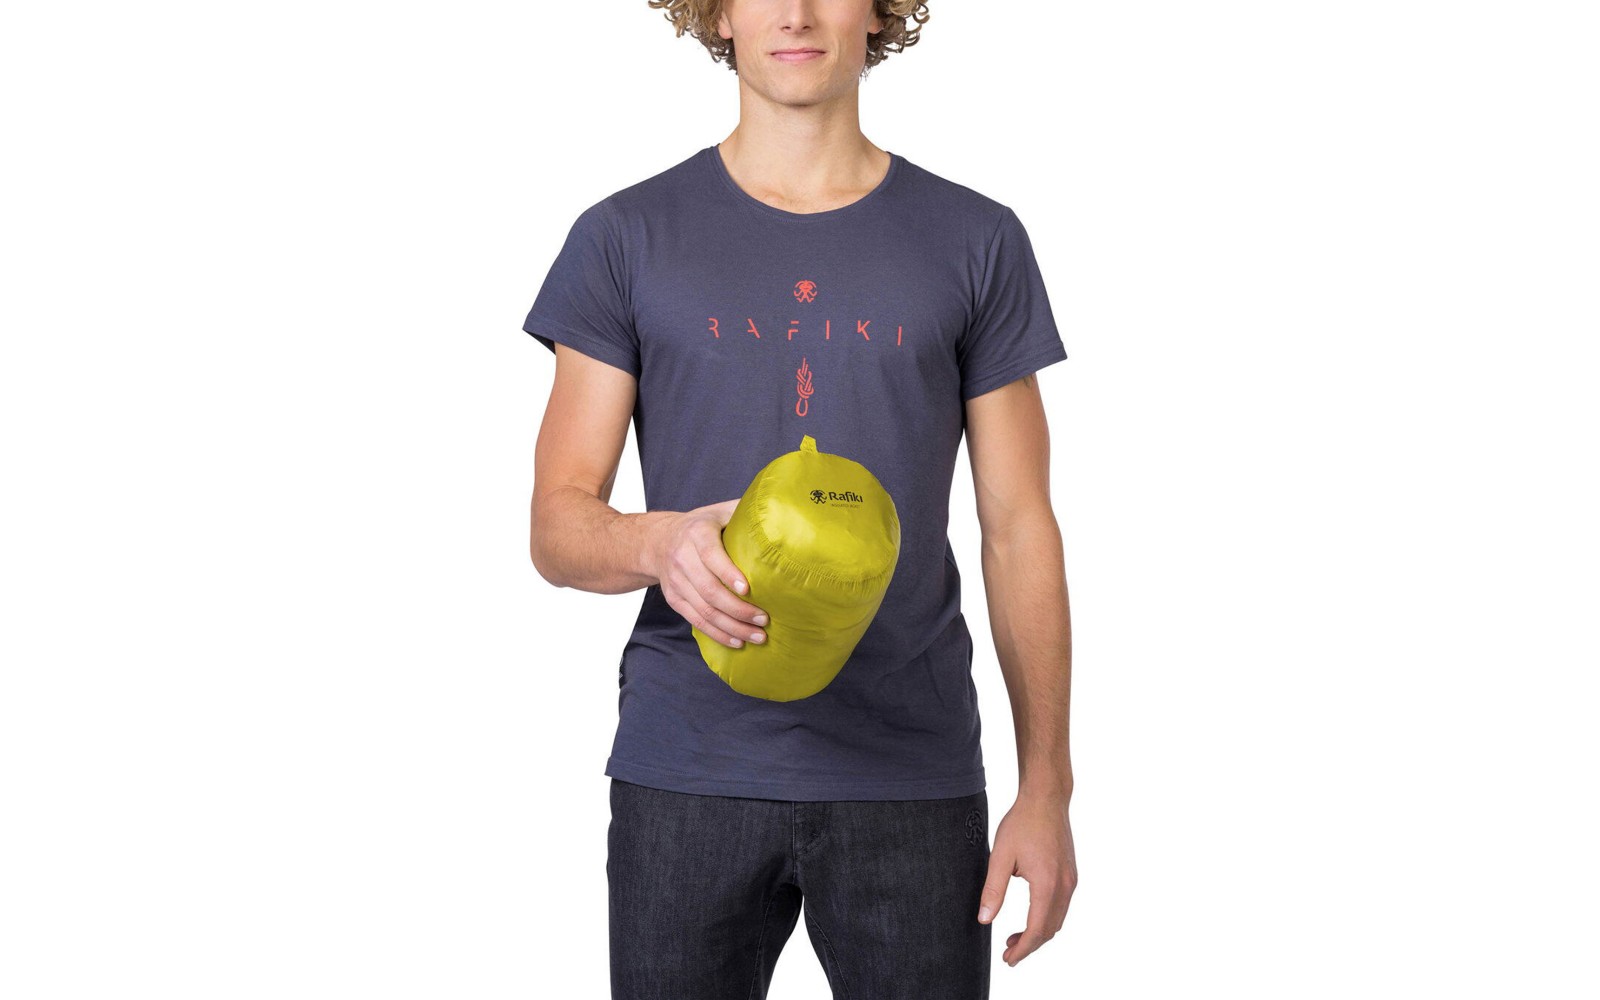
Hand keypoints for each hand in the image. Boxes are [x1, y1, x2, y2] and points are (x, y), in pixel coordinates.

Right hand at [647, 498, 768, 648]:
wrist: (659, 540)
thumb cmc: (702, 525)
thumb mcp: (720, 510)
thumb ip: (745, 511)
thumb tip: (783, 511)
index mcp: (697, 533)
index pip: (711, 556)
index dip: (728, 574)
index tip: (749, 589)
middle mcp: (682, 558)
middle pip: (709, 590)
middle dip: (738, 609)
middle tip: (765, 619)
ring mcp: (676, 581)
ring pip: (704, 610)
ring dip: (732, 627)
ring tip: (758, 636)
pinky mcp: (674, 599)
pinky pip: (695, 621)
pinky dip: (717, 634)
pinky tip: (737, 641)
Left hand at [977, 791, 1076, 966]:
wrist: (1046, 799)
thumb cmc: (1022, 823)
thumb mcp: (1000, 856)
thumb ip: (993, 890)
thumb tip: (985, 920)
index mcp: (1047, 884)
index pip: (1036, 930)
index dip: (1022, 949)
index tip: (1008, 959)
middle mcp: (1064, 886)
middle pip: (1050, 930)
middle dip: (1030, 946)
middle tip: (1008, 952)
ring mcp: (1070, 880)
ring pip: (1058, 920)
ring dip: (1039, 933)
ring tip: (1015, 938)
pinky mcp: (1070, 874)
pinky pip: (1061, 906)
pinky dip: (1047, 918)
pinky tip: (1031, 915)